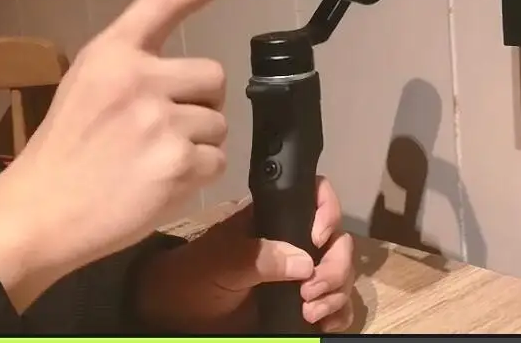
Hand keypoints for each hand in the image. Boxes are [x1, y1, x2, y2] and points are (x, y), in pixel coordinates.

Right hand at [0, 0, 260, 311]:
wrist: (41, 213)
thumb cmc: (64, 151)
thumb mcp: (86, 86)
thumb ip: (133, 68)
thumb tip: (190, 77)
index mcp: (112, 53)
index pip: (168, 0)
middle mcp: (139, 78)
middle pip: (214, 75)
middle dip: (202, 101)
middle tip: (167, 127)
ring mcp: (160, 121)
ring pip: (219, 122)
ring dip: (199, 141)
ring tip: (156, 159)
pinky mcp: (179, 163)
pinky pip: (219, 160)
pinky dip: (200, 174)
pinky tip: (163, 181)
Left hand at [137, 177, 355, 332]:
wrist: (178, 317)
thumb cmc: (193, 277)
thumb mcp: (220, 261)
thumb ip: (259, 257)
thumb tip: (305, 263)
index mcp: (275, 220)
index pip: (316, 198)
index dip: (327, 211)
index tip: (317, 237)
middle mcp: (295, 244)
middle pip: (338, 242)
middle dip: (334, 266)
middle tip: (310, 291)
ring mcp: (302, 276)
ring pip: (342, 274)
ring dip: (336, 292)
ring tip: (309, 311)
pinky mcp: (304, 307)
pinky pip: (339, 306)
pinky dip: (339, 314)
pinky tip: (322, 323)